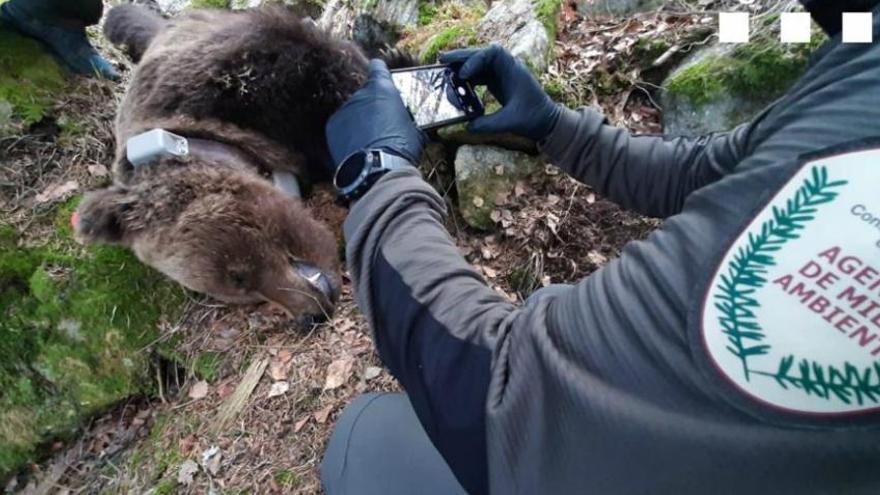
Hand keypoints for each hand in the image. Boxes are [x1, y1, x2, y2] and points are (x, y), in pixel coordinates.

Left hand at [326, 59, 424, 169]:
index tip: (379, 75)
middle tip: (381, 125)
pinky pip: (341, 126)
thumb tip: (408, 125)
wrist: (377, 170)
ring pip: (353, 112)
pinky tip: (358, 148)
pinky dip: (348, 134)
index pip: (377, 67)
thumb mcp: (415, 131)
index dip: (379, 71)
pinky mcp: (332, 126)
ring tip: (370, 142)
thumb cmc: (401, 148)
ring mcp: (344, 109)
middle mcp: (361, 94)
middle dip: (372, 106)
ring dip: (359, 121)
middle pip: (365, 94)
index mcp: (383, 89)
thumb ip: (406, 119)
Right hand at [440, 45, 560, 140]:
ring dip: (461, 66)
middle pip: (481, 54)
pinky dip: (467, 78)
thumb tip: (467, 126)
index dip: (475, 60)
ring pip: (478, 63)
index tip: (464, 74)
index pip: (492, 54)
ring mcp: (501, 74)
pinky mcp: (497, 82)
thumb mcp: (509, 123)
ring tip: (443, 70)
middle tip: (441, 60)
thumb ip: (488, 124)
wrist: (546, 122)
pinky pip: (479, 75)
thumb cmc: (533, 119)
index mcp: (513, 69)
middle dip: (461, 56)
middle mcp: (507, 67)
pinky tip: (455, 85)